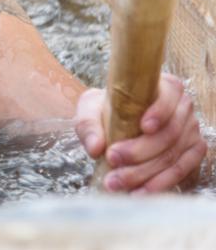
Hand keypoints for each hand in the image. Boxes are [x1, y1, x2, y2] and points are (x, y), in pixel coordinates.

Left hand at [75, 73, 207, 192]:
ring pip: (172, 157)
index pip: (169, 97)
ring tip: (116, 183)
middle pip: (168, 134)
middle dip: (139, 152)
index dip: (160, 112)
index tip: (144, 127)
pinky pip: (180, 172)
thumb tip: (95, 148)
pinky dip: (159, 184)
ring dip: (144, 173)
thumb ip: (88, 124)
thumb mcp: (90, 108)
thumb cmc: (106, 110)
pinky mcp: (191, 153)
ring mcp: (190, 132)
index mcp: (164, 87)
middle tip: (112, 160)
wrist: (113, 122)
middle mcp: (182, 108)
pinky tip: (139, 193)